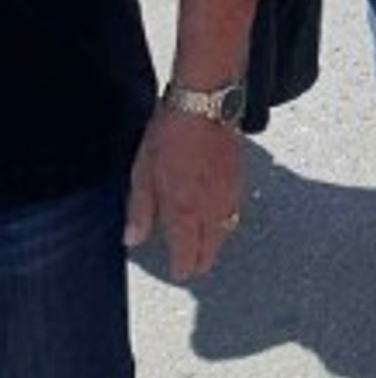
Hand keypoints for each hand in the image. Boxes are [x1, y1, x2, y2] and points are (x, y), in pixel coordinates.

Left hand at [125, 109, 244, 280]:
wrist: (206, 105)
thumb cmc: (170, 135)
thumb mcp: (143, 172)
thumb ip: (140, 210)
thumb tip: (133, 240)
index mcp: (184, 210)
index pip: (187, 254)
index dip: (182, 268)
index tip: (177, 273)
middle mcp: (211, 209)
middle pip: (212, 249)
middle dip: (201, 261)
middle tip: (191, 266)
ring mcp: (230, 195)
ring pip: (226, 232)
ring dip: (215, 243)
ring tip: (204, 246)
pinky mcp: (240, 180)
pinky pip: (234, 212)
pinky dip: (225, 222)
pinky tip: (218, 217)